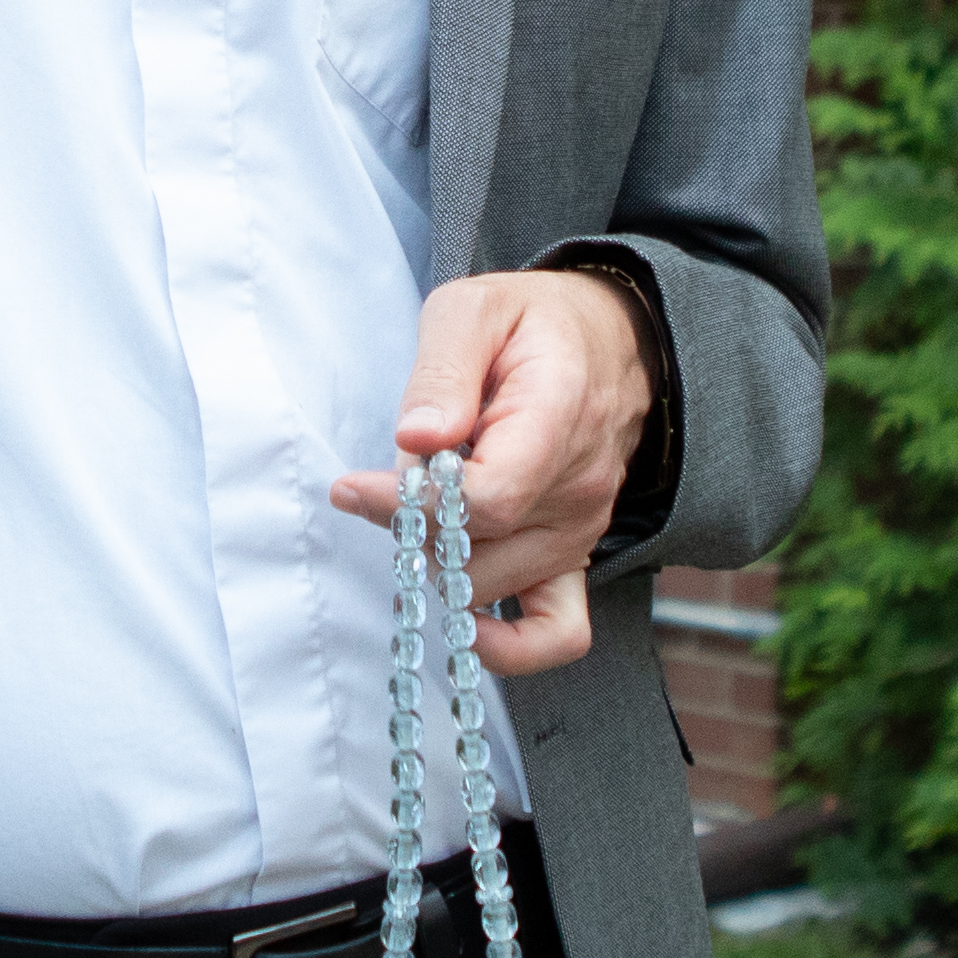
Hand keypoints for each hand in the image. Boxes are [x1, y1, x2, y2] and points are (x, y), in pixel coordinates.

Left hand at [327, 266, 656, 679]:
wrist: (605, 344)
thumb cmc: (529, 326)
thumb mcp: (474, 311)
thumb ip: (443, 369)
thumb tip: (418, 439)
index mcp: (557, 417)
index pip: (484, 500)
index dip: (408, 506)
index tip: (352, 487)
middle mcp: (577, 488)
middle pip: (476, 550)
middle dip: (411, 524)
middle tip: (385, 483)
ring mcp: (580, 532)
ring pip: (488, 585)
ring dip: (438, 558)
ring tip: (424, 505)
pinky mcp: (574, 559)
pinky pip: (558, 633)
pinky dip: (508, 646)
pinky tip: (461, 624)